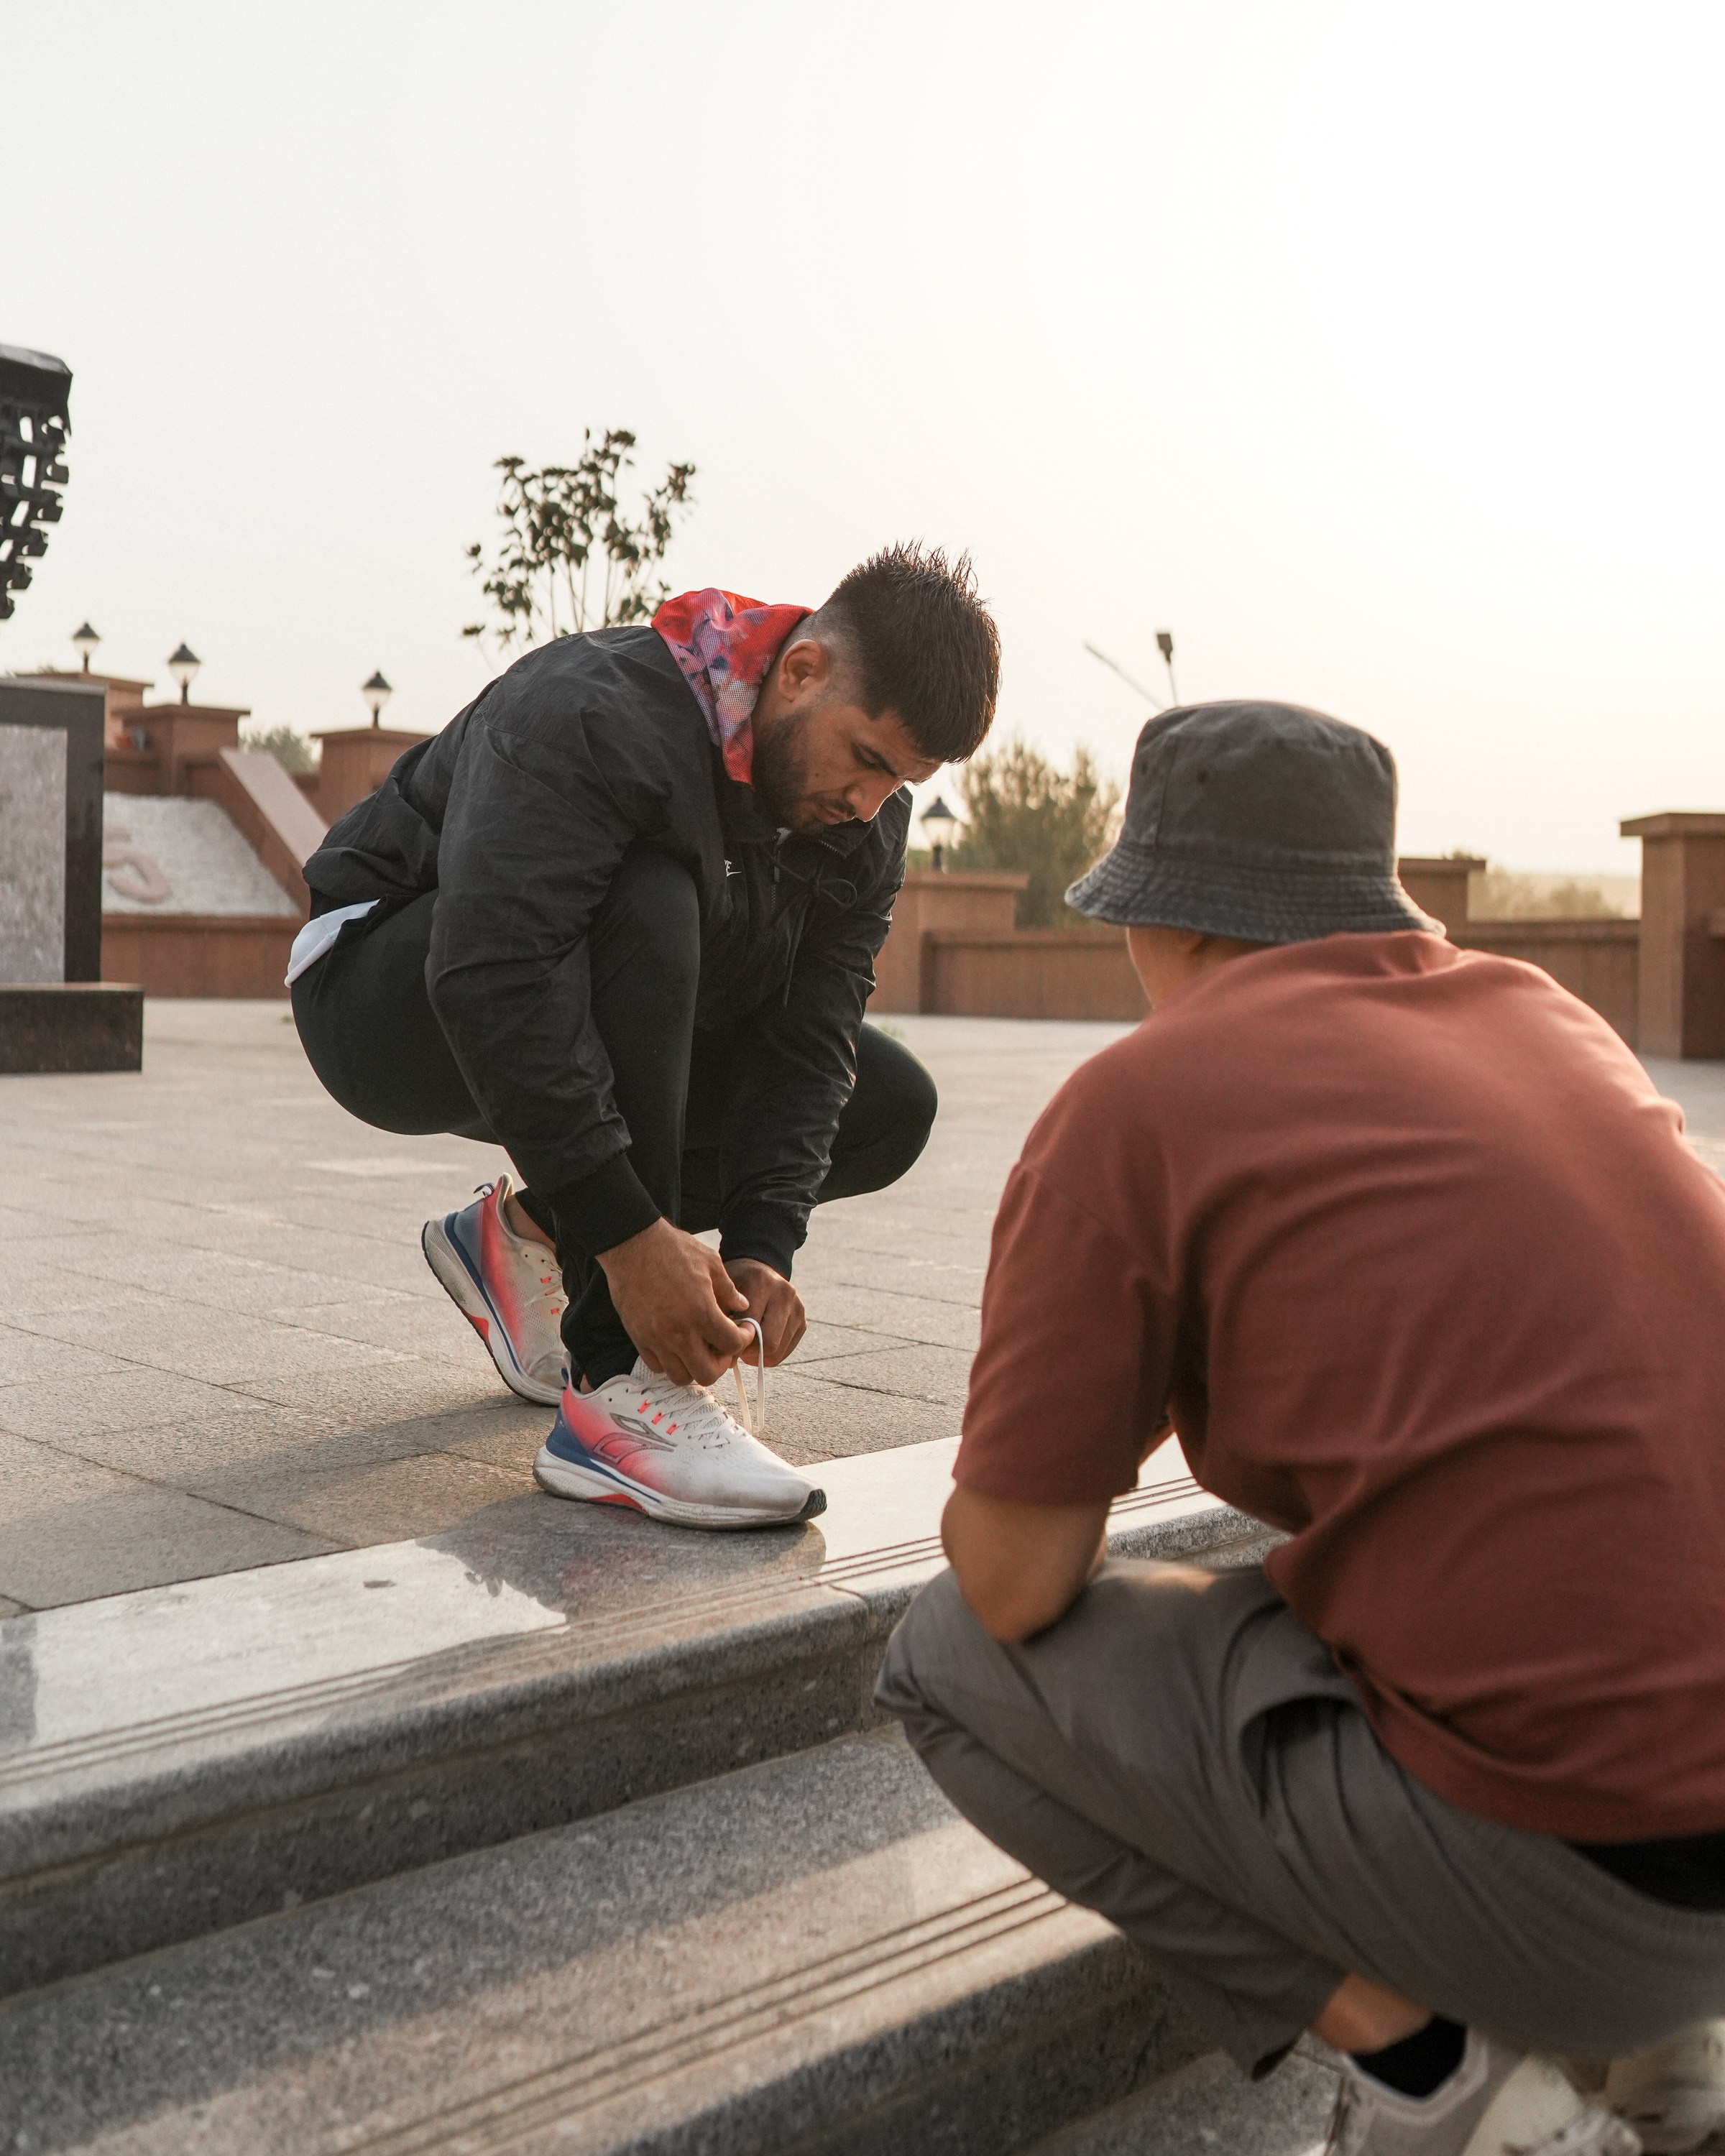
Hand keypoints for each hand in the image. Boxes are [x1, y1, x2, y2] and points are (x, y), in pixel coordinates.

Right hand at [597, 1219, 753, 1386]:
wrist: (632, 1245)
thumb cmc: (672, 1249)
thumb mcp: (710, 1262)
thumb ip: (729, 1290)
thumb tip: (741, 1307)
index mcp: (701, 1312)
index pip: (732, 1345)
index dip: (744, 1339)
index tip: (742, 1329)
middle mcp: (679, 1332)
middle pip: (708, 1374)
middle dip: (721, 1363)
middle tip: (723, 1345)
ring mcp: (656, 1338)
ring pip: (681, 1376)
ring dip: (695, 1366)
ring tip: (699, 1347)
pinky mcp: (638, 1337)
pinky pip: (657, 1366)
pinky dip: (670, 1362)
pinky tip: (677, 1343)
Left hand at [723, 1258, 805, 1367]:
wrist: (758, 1270)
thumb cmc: (733, 1285)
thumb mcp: (721, 1293)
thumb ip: (720, 1319)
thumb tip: (728, 1358)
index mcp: (761, 1282)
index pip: (751, 1325)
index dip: (735, 1341)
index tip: (724, 1344)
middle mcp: (784, 1293)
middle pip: (770, 1342)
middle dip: (750, 1352)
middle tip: (736, 1349)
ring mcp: (797, 1307)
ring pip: (778, 1350)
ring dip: (759, 1356)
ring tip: (746, 1347)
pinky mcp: (802, 1321)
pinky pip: (786, 1351)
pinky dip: (770, 1355)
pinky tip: (758, 1344)